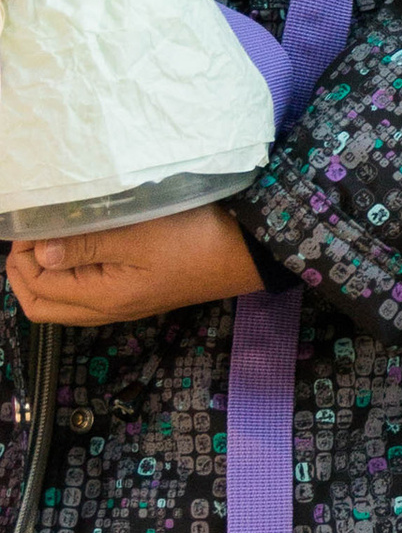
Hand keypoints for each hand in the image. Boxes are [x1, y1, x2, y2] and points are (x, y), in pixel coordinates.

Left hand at [6, 206, 266, 328]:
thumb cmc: (198, 241)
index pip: (37, 290)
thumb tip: (40, 253)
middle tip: (31, 233)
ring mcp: (123, 304)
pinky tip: (77, 246)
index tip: (31, 223)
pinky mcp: (135, 293)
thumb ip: (85, 245)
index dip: (22, 257)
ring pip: (62, 300)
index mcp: (104, 298)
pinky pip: (84, 293)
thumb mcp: (137, 235)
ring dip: (45, 272)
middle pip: (43, 305)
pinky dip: (68, 273)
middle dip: (24, 271)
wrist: (248, 253)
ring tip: (49, 236)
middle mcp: (109, 309)